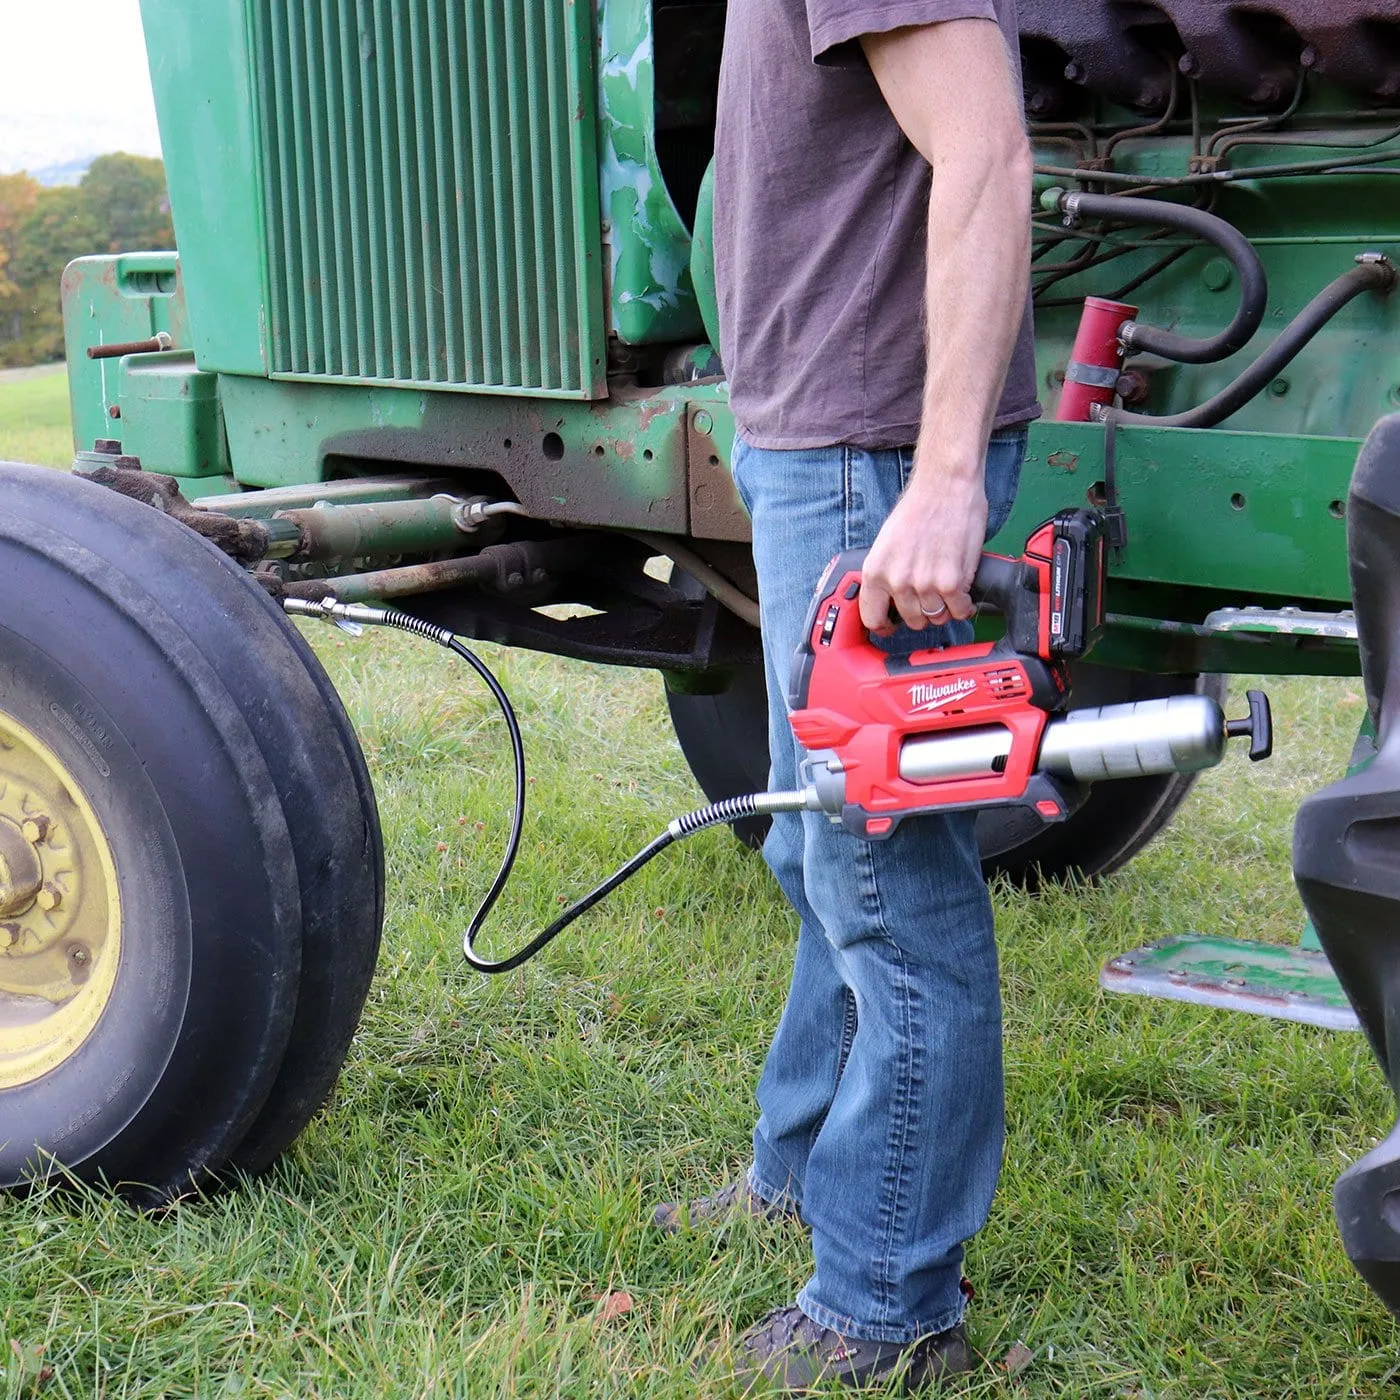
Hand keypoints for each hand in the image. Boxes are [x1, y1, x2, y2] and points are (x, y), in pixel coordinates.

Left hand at [858, 471, 987, 631]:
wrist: (945, 487)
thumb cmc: (919, 508)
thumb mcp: (887, 543)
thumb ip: (887, 574)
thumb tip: (891, 599)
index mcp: (875, 572)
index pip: (872, 618)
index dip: (885, 625)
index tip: (893, 625)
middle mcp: (897, 581)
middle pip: (912, 621)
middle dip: (923, 612)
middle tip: (931, 595)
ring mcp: (924, 584)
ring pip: (937, 617)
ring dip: (945, 608)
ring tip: (948, 588)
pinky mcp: (951, 582)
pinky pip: (960, 610)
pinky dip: (964, 605)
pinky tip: (963, 592)